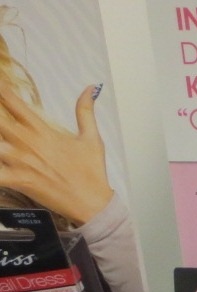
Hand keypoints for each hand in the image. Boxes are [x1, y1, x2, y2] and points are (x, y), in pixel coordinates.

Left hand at [0, 80, 113, 223]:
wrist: (92, 203)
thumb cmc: (92, 172)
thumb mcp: (92, 138)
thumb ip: (85, 111)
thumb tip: (90, 89)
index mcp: (43, 131)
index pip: (15, 104)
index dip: (2, 91)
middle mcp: (28, 143)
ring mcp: (21, 162)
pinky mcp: (19, 181)